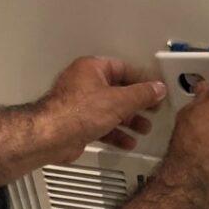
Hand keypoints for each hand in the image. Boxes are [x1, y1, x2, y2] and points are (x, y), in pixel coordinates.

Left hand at [41, 56, 166, 162]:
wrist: (52, 136)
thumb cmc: (74, 112)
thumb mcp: (119, 101)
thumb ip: (141, 95)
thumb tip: (156, 89)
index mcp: (92, 68)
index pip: (124, 68)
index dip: (142, 80)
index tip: (155, 89)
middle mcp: (84, 83)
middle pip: (118, 90)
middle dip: (137, 104)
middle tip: (151, 109)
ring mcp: (80, 104)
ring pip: (111, 109)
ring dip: (129, 120)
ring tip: (142, 127)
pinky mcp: (78, 122)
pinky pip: (102, 125)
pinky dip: (116, 132)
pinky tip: (126, 140)